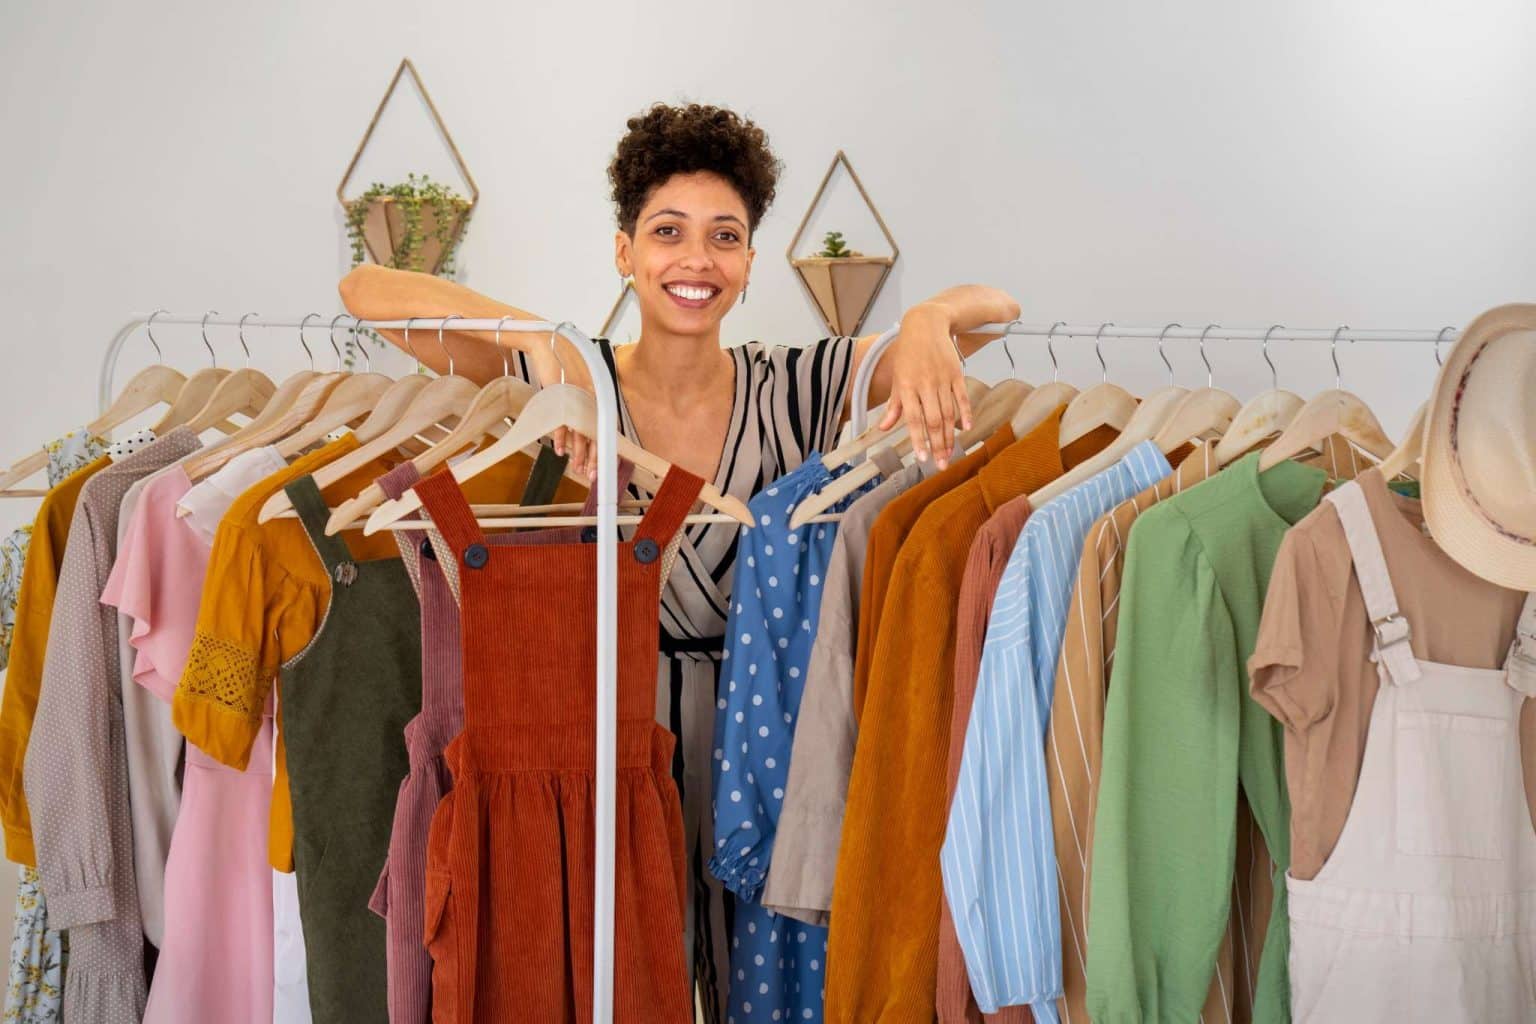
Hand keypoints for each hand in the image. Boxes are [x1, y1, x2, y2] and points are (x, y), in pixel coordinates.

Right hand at [524, 336, 599, 480]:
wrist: (549, 344)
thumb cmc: (565, 363)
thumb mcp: (580, 384)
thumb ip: (586, 403)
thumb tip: (585, 427)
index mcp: (599, 395)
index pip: (604, 428)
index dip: (603, 449)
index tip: (602, 465)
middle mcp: (591, 398)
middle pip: (595, 435)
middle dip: (593, 458)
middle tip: (591, 475)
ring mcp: (576, 398)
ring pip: (579, 433)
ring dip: (578, 454)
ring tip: (577, 468)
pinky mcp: (560, 396)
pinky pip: (562, 423)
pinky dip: (561, 438)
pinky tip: (560, 451)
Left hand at [876, 303, 972, 468]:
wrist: (925, 324)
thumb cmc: (908, 354)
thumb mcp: (897, 378)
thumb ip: (894, 406)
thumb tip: (883, 429)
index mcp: (906, 387)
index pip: (913, 420)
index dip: (918, 440)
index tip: (922, 458)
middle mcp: (924, 385)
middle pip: (933, 421)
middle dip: (937, 445)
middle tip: (941, 464)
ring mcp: (942, 379)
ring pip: (947, 413)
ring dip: (949, 436)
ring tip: (950, 454)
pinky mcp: (956, 373)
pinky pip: (962, 397)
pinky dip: (965, 413)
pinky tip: (967, 428)